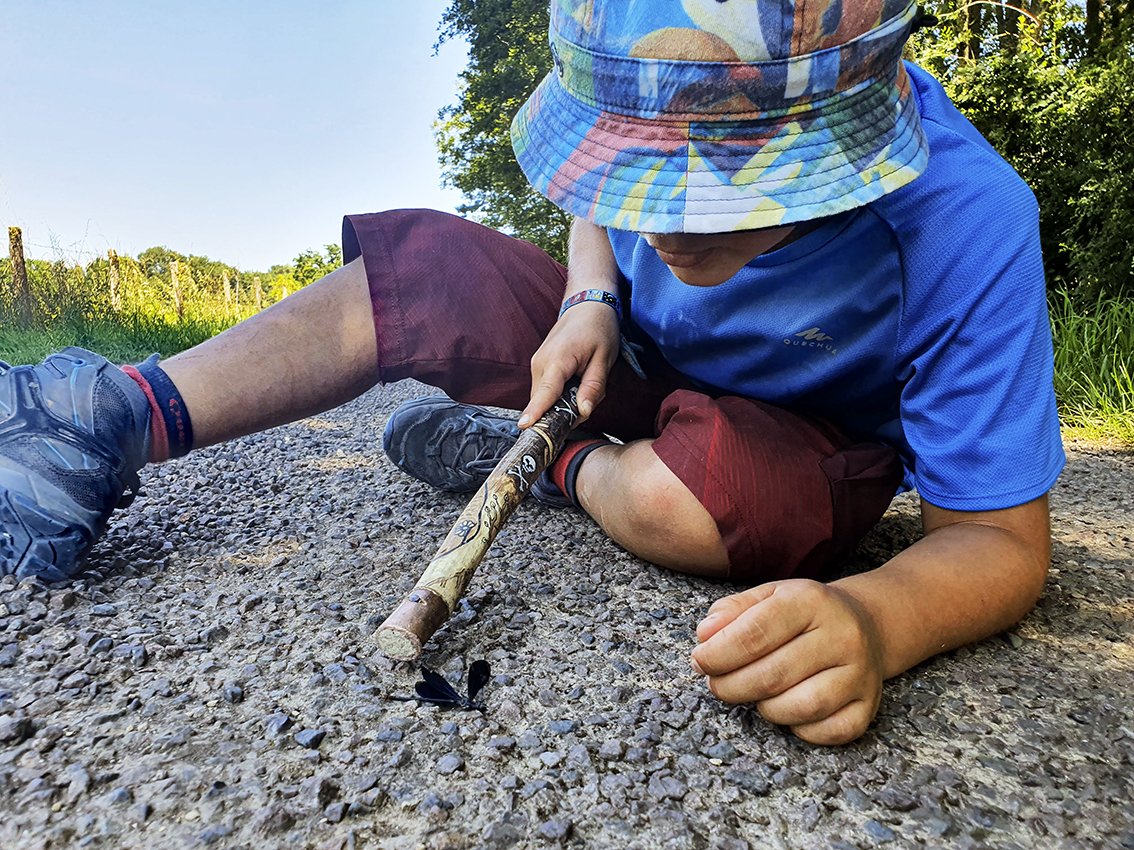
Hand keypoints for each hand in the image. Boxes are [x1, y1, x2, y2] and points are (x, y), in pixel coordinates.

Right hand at [519, 299, 619, 427]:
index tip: (525, 427)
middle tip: (587, 404)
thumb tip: (583, 412)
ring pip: (544, 397)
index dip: (535, 412)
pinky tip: (576, 382)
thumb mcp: (604, 359)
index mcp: (557, 360)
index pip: (544, 392)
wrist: (587, 304)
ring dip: (562, 402)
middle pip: (543, 401)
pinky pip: (545, 389)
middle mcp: (540, 363)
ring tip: (584, 385)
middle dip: (562, 412)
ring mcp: (537, 363)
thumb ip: (593, 387)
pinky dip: (559, 394)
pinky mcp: (539, 365)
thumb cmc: (598, 328)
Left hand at [690, 580, 885, 744]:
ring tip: (752, 694)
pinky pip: (828, 732)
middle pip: (773, 675)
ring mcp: (860, 674)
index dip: (718, 654)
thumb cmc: (804, 613)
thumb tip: (705, 636)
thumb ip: (731, 611)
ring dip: (764, 708)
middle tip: (715, 684)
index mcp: (811, 601)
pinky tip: (786, 709)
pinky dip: (799, 729)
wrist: (866, 624)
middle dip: (731, 686)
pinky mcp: (869, 706)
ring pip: (801, 707)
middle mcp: (842, 636)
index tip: (700, 661)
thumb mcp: (768, 596)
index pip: (755, 633)